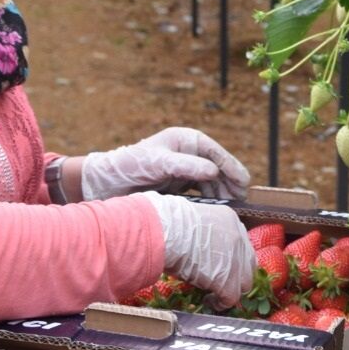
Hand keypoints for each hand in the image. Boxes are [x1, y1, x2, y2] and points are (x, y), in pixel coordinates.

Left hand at [81, 127, 250, 199]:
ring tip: (231, 208)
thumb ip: (185, 166)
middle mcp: (187, 153)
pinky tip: (215, 210)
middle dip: (230, 183)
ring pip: (211, 181)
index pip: (216, 152)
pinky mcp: (178, 185)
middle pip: (217, 167)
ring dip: (222, 193)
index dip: (232, 167)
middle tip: (241, 201)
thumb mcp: (158, 163)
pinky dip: (210, 200)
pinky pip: (201, 192)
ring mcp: (184, 169)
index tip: (244, 183)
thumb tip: (214, 171)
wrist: (104, 184)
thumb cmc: (129, 166)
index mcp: (186, 140)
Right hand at [137, 192, 253, 309]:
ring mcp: (237, 260)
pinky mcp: (228, 281)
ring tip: (216, 294)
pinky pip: (231, 297)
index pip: (239, 242)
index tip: (220, 262)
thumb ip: (203, 233)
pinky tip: (210, 302)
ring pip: (243, 281)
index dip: (231, 255)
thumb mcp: (194, 222)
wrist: (168, 233)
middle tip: (221, 279)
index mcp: (230, 220)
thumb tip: (196, 245)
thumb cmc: (170, 224)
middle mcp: (239, 238)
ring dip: (231, 288)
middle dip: (237, 272)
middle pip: (248, 262)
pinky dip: (221, 302)